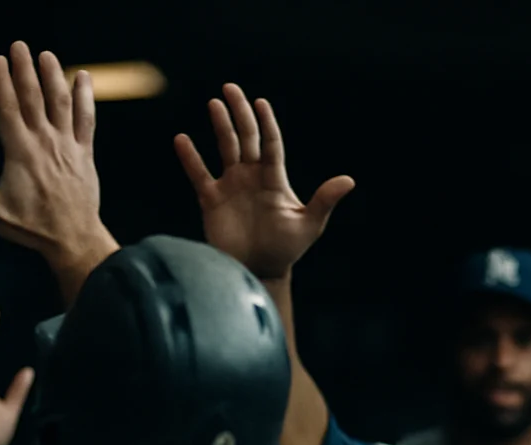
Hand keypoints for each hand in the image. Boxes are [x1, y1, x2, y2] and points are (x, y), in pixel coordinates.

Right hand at [0, 44, 115, 273]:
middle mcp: (44, 142)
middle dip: (24, 70)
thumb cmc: (33, 228)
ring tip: (46, 55)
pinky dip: (84, 97)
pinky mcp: (84, 153)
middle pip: (33, 98)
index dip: (2, 83)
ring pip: (60, 103)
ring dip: (53, 76)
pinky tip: (83, 78)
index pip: (8, 109)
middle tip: (19, 46)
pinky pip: (86, 119)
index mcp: (20, 152)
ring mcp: (67, 146)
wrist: (74, 239)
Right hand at [175, 84, 354, 281]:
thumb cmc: (286, 249)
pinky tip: (181, 140)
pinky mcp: (212, 200)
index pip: (271, 143)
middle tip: (230, 88)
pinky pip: (199, 174)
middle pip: (246, 137)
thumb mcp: (309, 225)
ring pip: (225, 148)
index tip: (260, 103)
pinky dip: (190, 158)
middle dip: (240, 113)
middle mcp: (252, 176)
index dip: (266, 123)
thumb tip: (349, 180)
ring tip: (214, 103)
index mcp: (274, 179)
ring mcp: (231, 186)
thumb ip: (324, 201)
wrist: (259, 271)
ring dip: (220, 126)